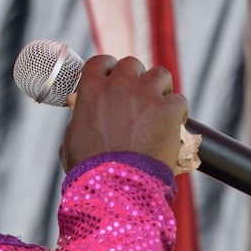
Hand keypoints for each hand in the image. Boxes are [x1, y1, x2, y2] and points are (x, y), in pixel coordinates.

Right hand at [59, 55, 187, 171]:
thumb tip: (81, 122)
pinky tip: (172, 127)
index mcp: (91, 90)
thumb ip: (79, 123)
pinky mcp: (168, 109)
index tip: (113, 81)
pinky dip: (177, 113)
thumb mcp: (72, 142)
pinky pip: (178, 101)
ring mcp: (145, 95)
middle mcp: (118, 85)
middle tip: (137, 100)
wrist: (116, 188)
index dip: (109, 70)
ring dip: (160, 89)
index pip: (101, 62)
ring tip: (158, 109)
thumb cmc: (90, 171)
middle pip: (132, 64)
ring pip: (160, 74)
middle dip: (135, 79)